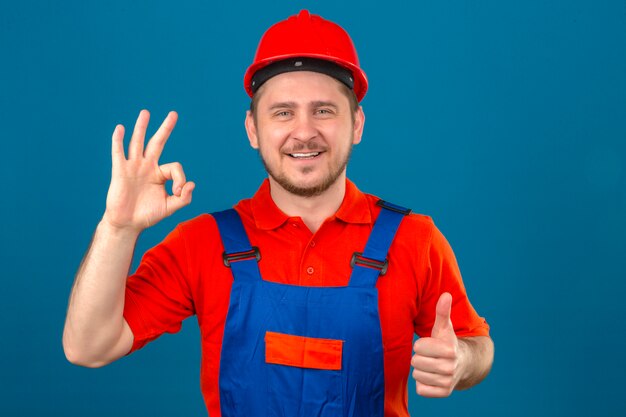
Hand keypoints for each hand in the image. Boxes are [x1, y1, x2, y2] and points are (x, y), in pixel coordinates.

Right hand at [102, 110, 194, 232]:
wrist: (128, 224)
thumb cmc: (148, 215)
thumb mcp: (170, 207)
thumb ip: (184, 198)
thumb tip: (192, 184)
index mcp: (160, 174)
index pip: (175, 167)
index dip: (180, 178)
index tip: (178, 192)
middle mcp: (147, 166)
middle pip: (157, 143)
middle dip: (165, 129)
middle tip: (174, 114)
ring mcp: (133, 167)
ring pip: (138, 143)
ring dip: (141, 127)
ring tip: (146, 112)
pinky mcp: (120, 171)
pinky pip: (118, 153)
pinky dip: (118, 140)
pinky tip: (119, 128)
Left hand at [411, 292, 462, 396]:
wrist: (463, 364)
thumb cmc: (446, 342)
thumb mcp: (444, 327)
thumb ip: (442, 312)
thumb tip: (446, 294)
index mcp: (449, 350)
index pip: (418, 347)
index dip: (421, 344)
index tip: (430, 344)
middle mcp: (450, 368)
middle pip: (416, 362)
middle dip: (420, 357)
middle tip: (430, 356)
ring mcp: (447, 382)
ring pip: (417, 375)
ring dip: (421, 370)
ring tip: (432, 365)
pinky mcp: (443, 393)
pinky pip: (420, 389)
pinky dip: (423, 384)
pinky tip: (432, 377)